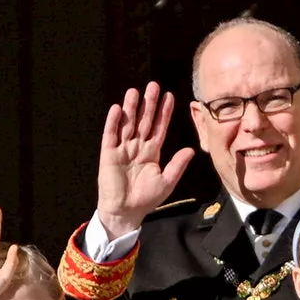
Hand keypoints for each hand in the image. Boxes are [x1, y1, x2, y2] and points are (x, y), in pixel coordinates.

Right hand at [96, 83, 195, 238]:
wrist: (126, 213)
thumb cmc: (146, 199)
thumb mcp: (166, 182)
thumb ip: (177, 165)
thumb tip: (191, 149)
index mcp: (152, 152)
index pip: (159, 127)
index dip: (164, 113)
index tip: (169, 96)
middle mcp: (137, 147)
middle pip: (144, 121)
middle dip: (149, 104)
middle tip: (153, 86)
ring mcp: (122, 149)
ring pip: (128, 124)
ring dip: (131, 108)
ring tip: (135, 91)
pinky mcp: (108, 155)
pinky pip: (111, 135)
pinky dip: (113, 122)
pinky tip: (117, 109)